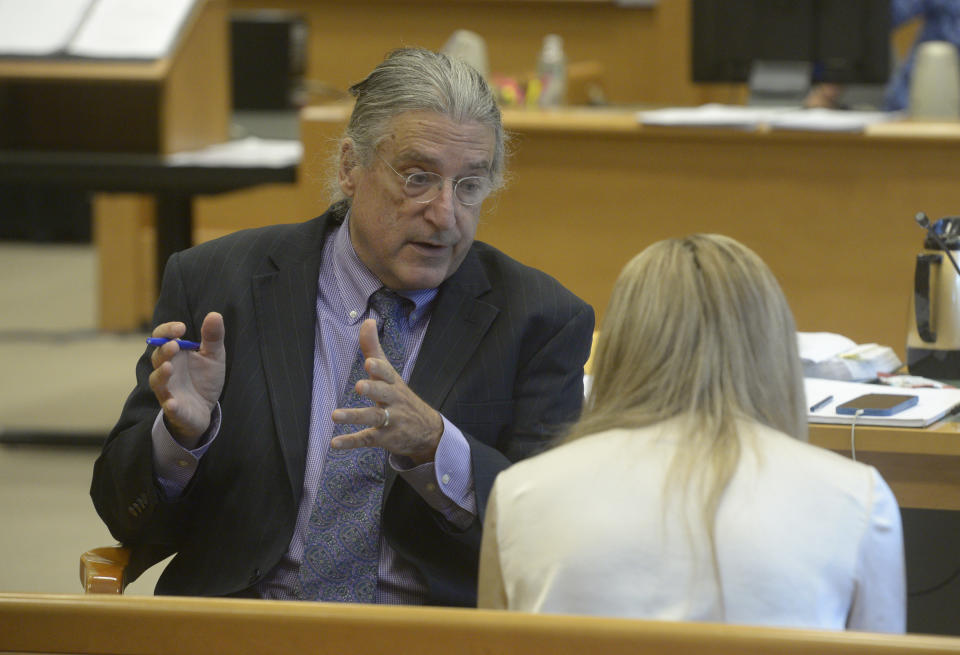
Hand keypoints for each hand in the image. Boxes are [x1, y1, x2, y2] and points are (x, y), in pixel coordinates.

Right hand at [148, 311, 225, 448]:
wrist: (206, 408)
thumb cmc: (204, 378)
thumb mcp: (213, 356)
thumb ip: (213, 337)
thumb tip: (214, 314)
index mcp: (174, 354)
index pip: (162, 337)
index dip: (167, 331)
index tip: (181, 327)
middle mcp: (166, 370)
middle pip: (157, 358)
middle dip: (164, 351)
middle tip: (174, 345)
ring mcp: (168, 390)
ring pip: (157, 382)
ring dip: (161, 375)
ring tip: (169, 368)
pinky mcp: (175, 410)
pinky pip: (170, 408)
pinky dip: (170, 406)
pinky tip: (172, 403)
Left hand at [331, 319, 442, 463]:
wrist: (427, 431)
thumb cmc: (401, 396)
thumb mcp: (389, 373)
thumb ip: (374, 349)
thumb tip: (367, 321)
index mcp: (393, 383)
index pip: (387, 373)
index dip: (379, 369)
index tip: (369, 363)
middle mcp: (393, 401)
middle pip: (384, 393)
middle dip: (373, 389)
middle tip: (360, 386)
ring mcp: (389, 420)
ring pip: (373, 417)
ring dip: (354, 416)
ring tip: (335, 415)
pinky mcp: (383, 438)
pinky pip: (366, 439)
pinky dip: (351, 441)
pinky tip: (334, 443)